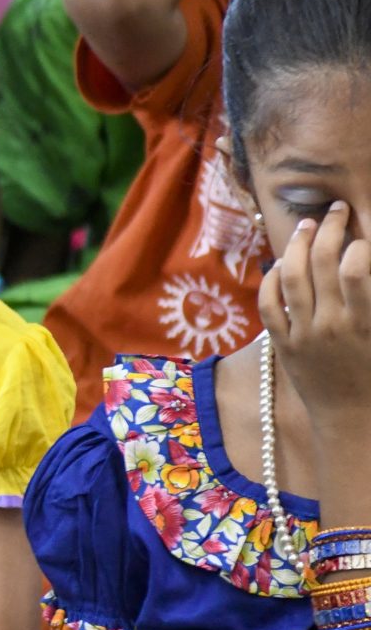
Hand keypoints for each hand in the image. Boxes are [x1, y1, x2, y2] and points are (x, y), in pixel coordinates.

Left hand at [260, 203, 370, 436]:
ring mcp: (302, 335)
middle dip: (329, 229)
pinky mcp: (282, 345)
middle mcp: (330, 326)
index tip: (363, 233)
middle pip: (321, 263)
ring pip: (291, 277)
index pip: (358, 271)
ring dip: (297, 245)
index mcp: (364, 324)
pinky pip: (268, 304)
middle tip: (335, 211)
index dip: (359, 244)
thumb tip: (366, 264)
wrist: (350, 418)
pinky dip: (271, 280)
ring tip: (306, 225)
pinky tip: (279, 264)